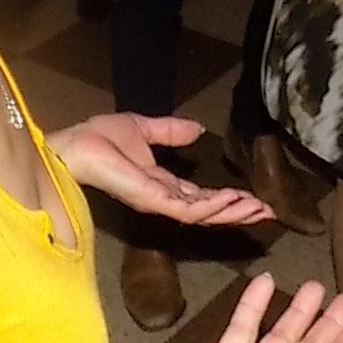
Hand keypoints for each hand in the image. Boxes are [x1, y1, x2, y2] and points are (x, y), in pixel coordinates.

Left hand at [50, 114, 271, 227]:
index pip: (202, 197)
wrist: (75, 144)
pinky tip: (232, 198)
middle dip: (238, 211)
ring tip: (258, 208)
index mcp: (163, 184)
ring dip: (232, 211)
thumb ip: (170, 131)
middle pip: (209, 211)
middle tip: (267, 211)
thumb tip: (198, 128)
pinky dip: (212, 205)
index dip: (228, 199)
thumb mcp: (144, 128)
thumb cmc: (99, 138)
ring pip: (204, 214)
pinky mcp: (153, 201)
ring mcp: (159, 203)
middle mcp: (164, 198)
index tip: (254, 199)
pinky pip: (188, 209)